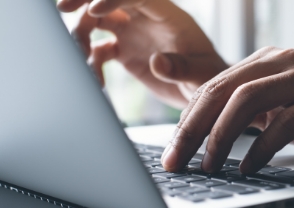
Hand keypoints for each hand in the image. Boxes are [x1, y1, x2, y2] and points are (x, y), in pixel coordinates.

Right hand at [57, 0, 227, 108]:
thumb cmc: (210, 77)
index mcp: (168, 16)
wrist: (204, 92)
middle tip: (62, 8)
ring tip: (82, 61)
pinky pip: (98, 48)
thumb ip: (181, 67)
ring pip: (97, 21)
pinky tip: (96, 82)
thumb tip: (158, 61)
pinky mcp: (125, 52)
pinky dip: (90, 62)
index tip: (94, 10)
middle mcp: (147, 19)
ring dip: (82, 35)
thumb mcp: (202, 74)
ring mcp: (134, 33)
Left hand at [161, 47, 293, 172]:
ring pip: (250, 99)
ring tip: (210, 164)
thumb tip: (198, 136)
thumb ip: (244, 114)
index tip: (172, 151)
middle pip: (225, 89)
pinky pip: (286, 121)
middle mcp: (285, 61)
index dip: (187, 120)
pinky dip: (262, 147)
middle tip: (178, 160)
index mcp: (267, 61)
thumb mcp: (277, 111)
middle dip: (195, 128)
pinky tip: (249, 166)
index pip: (214, 86)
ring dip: (223, 136)